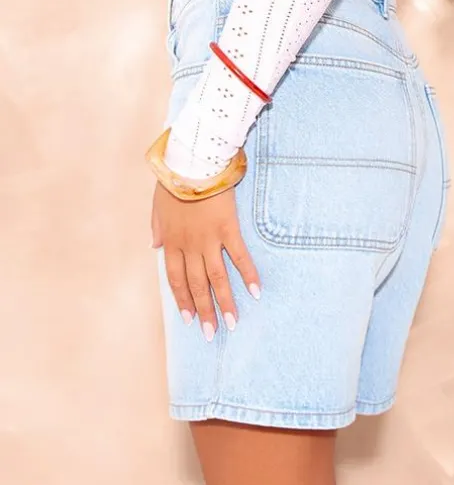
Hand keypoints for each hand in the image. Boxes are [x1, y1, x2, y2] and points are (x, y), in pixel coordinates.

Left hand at [150, 180, 261, 339]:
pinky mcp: (228, 228)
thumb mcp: (157, 204)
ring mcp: (209, 239)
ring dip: (225, 302)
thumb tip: (155, 247)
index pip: (176, 279)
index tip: (189, 319)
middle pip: (196, 285)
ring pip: (217, 278)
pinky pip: (239, 256)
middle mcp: (189, 246)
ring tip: (232, 323)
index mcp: (172, 241)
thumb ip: (156, 227)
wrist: (191, 162)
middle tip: (212, 333)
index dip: (183, 300)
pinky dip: (248, 274)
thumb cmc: (174, 179)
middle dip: (204, 311)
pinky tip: (256, 291)